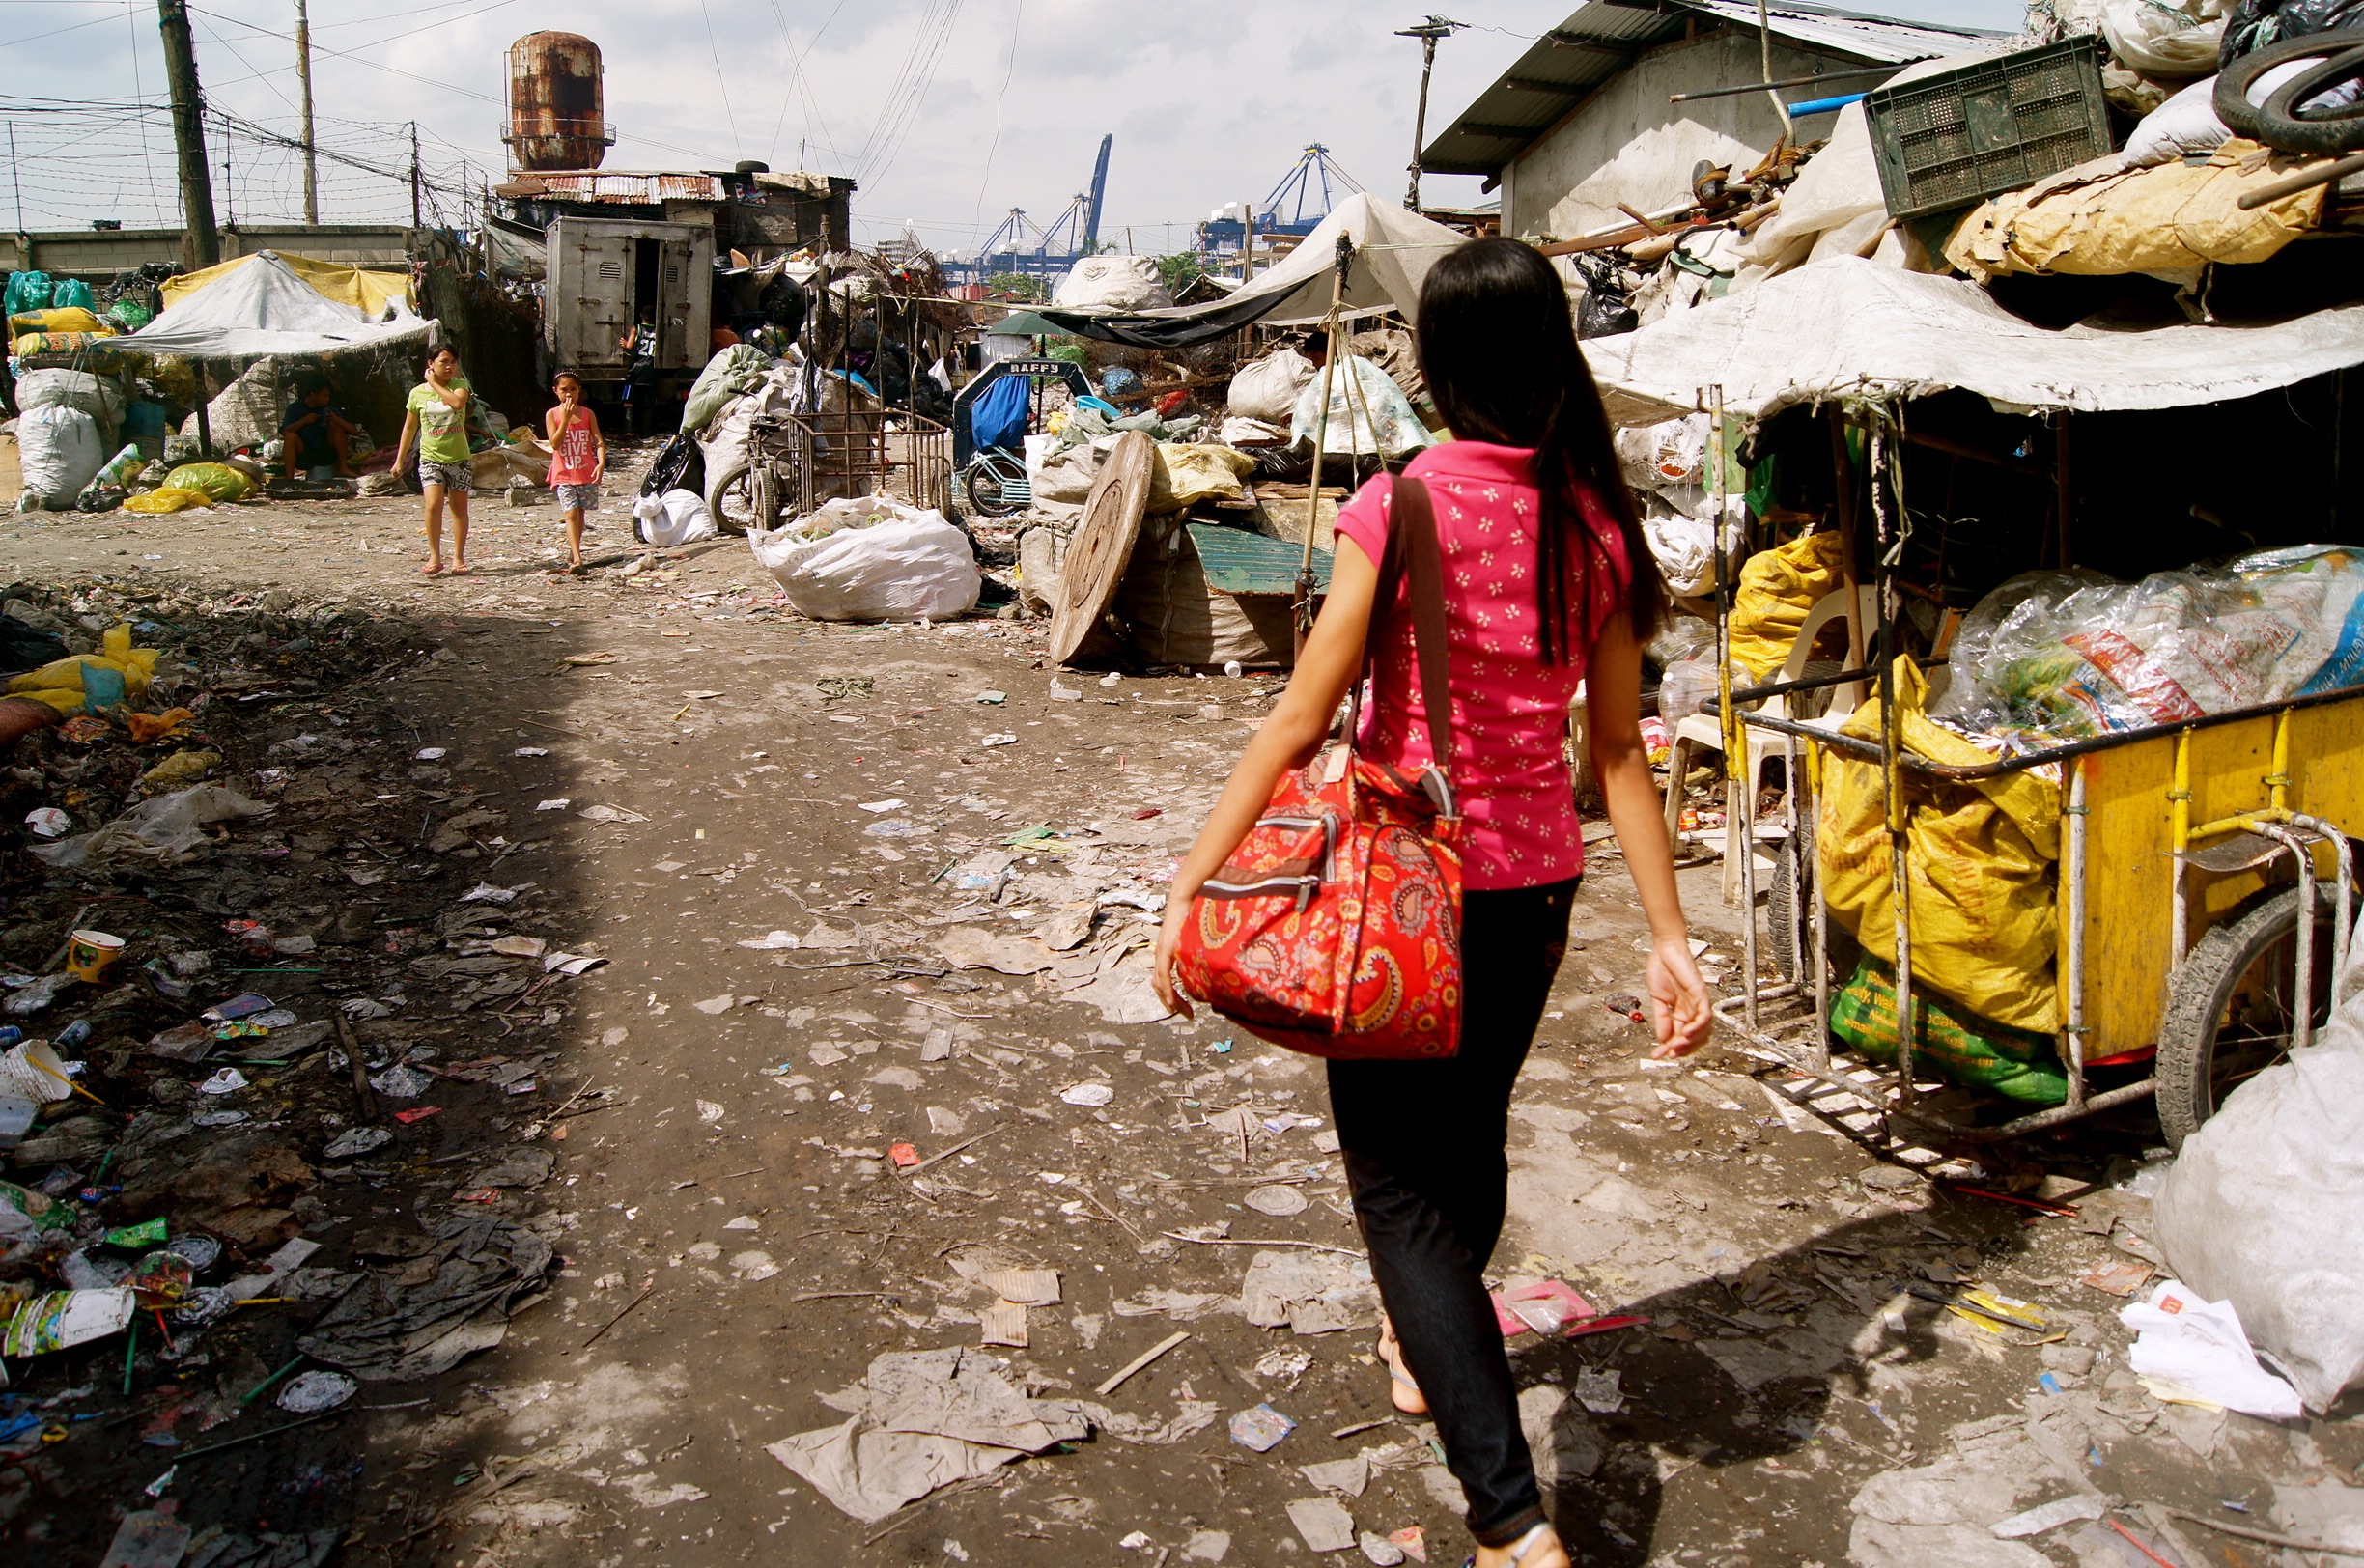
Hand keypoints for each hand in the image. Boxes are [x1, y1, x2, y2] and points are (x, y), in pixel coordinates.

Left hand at [1151, 899, 1193, 1019]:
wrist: (1185, 897)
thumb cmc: (1193, 912)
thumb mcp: (1195, 936)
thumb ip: (1197, 949)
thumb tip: (1211, 958)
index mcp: (1166, 953)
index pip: (1164, 980)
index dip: (1172, 995)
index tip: (1185, 1007)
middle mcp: (1160, 955)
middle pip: (1159, 986)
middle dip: (1171, 1003)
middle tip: (1185, 1014)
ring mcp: (1161, 953)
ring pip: (1159, 984)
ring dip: (1169, 1000)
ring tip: (1182, 1011)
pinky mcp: (1164, 950)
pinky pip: (1163, 976)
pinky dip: (1166, 990)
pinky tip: (1172, 1001)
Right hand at [1646, 936, 1712, 1058]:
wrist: (1665, 949)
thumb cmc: (1662, 967)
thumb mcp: (1657, 999)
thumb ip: (1661, 1018)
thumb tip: (1662, 1038)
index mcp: (1681, 1010)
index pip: (1679, 1035)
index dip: (1670, 1047)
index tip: (1658, 1055)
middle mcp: (1692, 1008)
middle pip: (1694, 1037)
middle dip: (1681, 1048)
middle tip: (1668, 1054)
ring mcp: (1698, 1002)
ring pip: (1703, 1030)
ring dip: (1690, 1041)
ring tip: (1676, 1046)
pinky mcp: (1701, 993)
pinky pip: (1704, 1015)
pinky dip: (1697, 1026)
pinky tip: (1686, 1032)